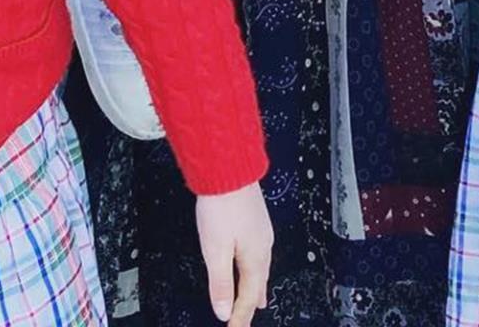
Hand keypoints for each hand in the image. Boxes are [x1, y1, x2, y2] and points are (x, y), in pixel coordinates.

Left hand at [196, 183, 271, 324]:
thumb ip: (220, 282)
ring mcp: (261, 231)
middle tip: (246, 321)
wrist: (229, 167)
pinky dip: (255, 269)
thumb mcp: (215, 249)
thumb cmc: (222, 205)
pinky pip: (259, 253)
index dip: (240, 318)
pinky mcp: (256, 219)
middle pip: (258, 284)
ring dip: (256, 287)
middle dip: (252, 305)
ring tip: (257, 300)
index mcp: (256, 258)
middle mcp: (263, 246)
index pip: (248, 298)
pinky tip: (252, 263)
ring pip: (260, 268)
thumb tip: (223, 311)